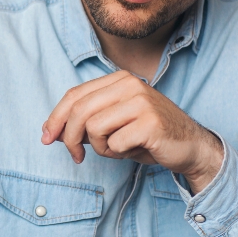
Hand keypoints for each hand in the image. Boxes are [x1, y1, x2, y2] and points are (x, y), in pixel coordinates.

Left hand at [41, 71, 223, 190]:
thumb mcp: (114, 125)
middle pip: (79, 111)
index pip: (74, 95)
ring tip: (118, 149)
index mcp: (119, 80)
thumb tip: (52, 130)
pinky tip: (134, 150)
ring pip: (94, 128)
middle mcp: (129, 84)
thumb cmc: (149, 136)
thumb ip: (86, 123)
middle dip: (69, 138)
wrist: (191, 146)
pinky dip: (119, 154)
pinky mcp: (150, 123)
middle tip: (76, 157)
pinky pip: (114, 143)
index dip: (55, 117)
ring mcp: (141, 101)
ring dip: (101, 148)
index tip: (47, 137)